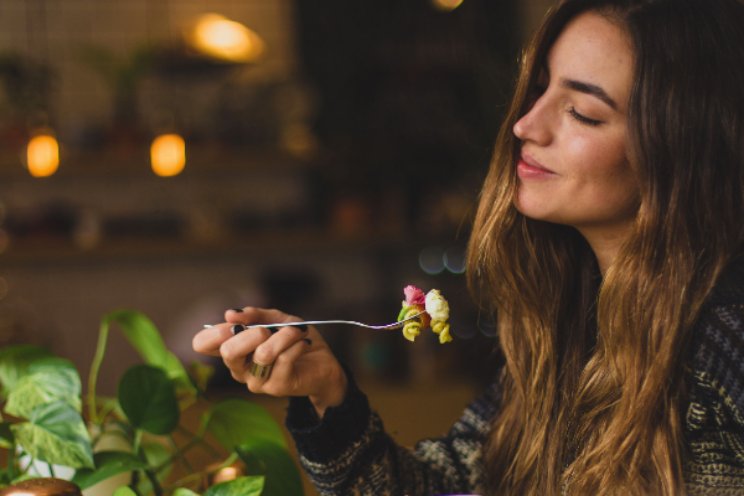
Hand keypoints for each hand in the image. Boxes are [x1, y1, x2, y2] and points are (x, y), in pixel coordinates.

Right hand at [192, 307, 347, 416]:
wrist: (324, 363)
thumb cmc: (294, 340)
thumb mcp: (276, 319)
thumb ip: (255, 315)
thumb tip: (230, 314)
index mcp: (233, 350)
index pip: (202, 344)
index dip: (214, 331)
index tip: (235, 323)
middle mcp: (239, 368)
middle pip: (228, 352)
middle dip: (251, 333)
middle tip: (268, 329)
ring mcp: (256, 381)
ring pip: (263, 354)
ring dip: (284, 335)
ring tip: (297, 331)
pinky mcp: (277, 387)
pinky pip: (284, 359)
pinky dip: (297, 344)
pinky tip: (303, 343)